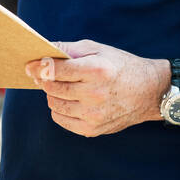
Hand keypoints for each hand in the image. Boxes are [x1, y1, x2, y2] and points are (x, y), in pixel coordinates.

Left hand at [25, 40, 165, 136]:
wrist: (149, 92)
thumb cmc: (121, 66)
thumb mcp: (99, 49)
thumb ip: (69, 49)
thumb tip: (43, 52)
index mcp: (96, 70)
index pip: (56, 70)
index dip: (39, 66)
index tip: (30, 65)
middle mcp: (95, 94)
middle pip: (52, 88)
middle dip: (46, 80)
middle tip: (49, 74)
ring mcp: (93, 115)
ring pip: (54, 104)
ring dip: (53, 94)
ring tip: (64, 87)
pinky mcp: (92, 130)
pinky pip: (61, 119)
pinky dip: (60, 109)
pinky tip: (70, 101)